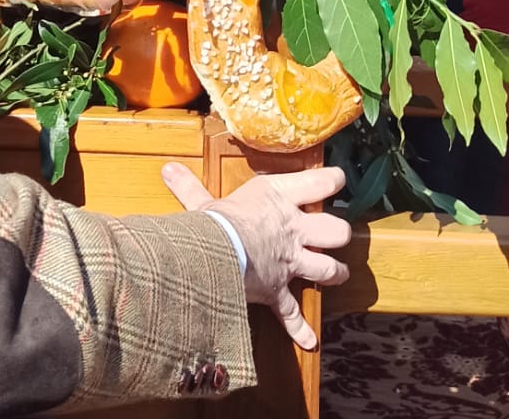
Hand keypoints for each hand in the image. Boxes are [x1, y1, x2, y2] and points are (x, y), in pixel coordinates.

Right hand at [161, 162, 348, 350]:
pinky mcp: (278, 291)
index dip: (333, 180)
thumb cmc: (215, 223)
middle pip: (334, 230)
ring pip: (327, 269)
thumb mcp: (203, 202)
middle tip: (338, 233)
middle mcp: (293, 230)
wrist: (220, 255)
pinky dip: (300, 329)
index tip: (339, 179)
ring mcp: (290, 263)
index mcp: (278, 198)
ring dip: (335, 273)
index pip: (318, 183)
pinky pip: (293, 314)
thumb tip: (168, 168)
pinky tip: (309, 341)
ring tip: (339, 274)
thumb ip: (190, 187)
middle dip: (339, 233)